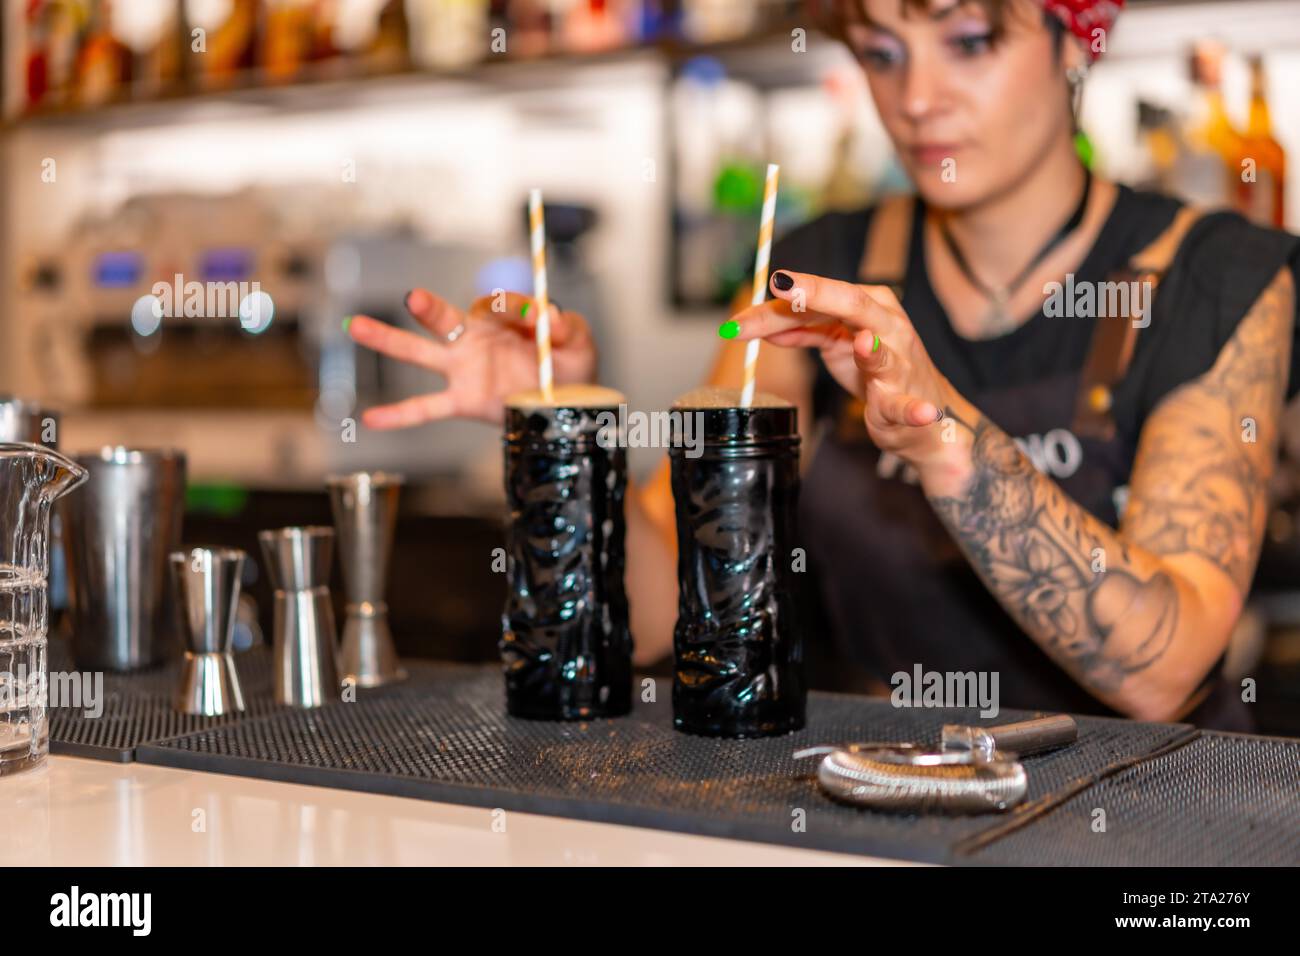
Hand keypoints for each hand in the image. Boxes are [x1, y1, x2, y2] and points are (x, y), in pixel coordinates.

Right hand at [346, 289, 597, 426]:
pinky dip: (399, 414)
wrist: (567, 405)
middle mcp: (476, 339)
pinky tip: (371, 419)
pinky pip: (426, 408)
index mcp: (501, 320)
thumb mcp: (579, 342)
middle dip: (428, 308)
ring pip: (420, 352)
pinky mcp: (463, 401)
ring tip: (355, 326)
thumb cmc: (570, 367)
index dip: (512, 309)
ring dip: (388, 340)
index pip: (494, 305)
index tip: (536, 319)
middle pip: (443, 318)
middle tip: (412, 297)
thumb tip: (550, 316)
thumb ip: (567, 326)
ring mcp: (464, 370)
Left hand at [729, 269, 975, 485]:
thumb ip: (801, 331)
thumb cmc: (876, 372)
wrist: (922, 414)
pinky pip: (910, 407)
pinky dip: (916, 412)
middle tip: (782, 286)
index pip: (819, 295)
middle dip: (814, 296)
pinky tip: (922, 413)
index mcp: (868, 304)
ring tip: (863, 344)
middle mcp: (887, 324)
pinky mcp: (908, 401)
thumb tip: (759, 321)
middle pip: (848, 304)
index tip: (744, 310)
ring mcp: (900, 362)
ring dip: (874, 352)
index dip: (779, 300)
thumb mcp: (834, 344)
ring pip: (883, 352)